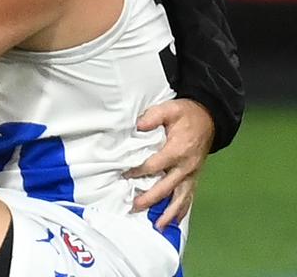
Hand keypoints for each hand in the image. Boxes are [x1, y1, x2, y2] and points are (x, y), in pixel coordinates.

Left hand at [123, 99, 213, 228]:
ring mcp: (192, 174)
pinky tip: (173, 221)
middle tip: (135, 207)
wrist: (209, 118)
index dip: (139, 171)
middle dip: (151, 198)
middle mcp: (187, 166)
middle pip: (167, 186)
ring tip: (158, 226)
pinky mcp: (194, 177)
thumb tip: (138, 126)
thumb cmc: (186, 114)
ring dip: (170, 213)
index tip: (125, 175)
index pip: (155, 165)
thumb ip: (152, 117)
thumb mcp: (169, 109)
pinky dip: (181, 210)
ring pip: (181, 198)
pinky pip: (189, 197)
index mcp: (178, 150)